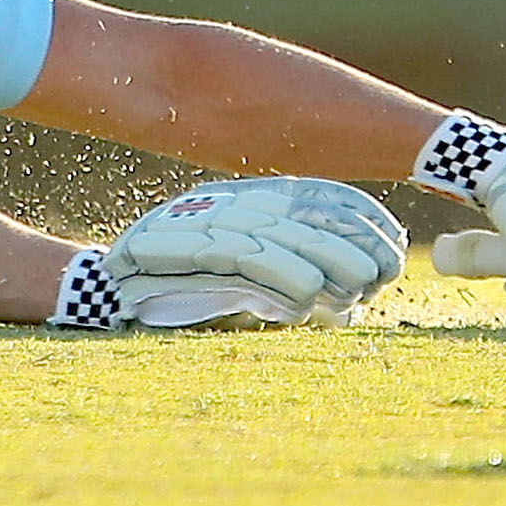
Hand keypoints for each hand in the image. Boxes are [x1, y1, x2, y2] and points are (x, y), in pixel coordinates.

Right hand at [91, 176, 407, 328]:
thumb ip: (298, 279)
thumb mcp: (253, 280)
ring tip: (348, 294)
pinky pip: (250, 268)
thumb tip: (354, 298)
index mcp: (250, 198)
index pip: (319, 197)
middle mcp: (232, 205)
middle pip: (309, 220)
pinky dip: (284, 289)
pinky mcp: (189, 256)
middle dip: (353, 251)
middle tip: (377, 279)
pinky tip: (300, 308)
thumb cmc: (190, 292)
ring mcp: (208, 228)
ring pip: (286, 243)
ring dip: (327, 272)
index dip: (362, 221)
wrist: (113, 291)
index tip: (392, 250)